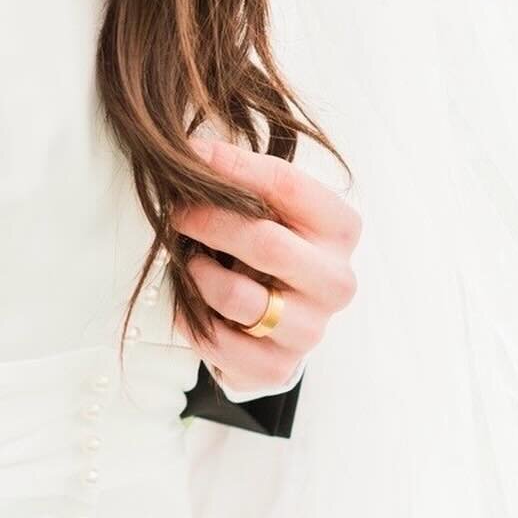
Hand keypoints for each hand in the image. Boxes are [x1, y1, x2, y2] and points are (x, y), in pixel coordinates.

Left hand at [171, 135, 360, 394]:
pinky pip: (218, 341)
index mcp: (341, 229)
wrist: (279, 317)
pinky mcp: (279, 367)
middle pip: (265, 243)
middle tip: (175, 211)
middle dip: (209, 221)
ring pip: (239, 298)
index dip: (234, 167)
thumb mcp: (268, 205)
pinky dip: (190, 317)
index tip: (192, 155)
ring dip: (199, 274)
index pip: (288, 186)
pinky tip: (187, 301)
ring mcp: (312, 329)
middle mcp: (337, 281)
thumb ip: (241, 178)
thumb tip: (191, 150)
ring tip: (189, 261)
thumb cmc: (270, 244)